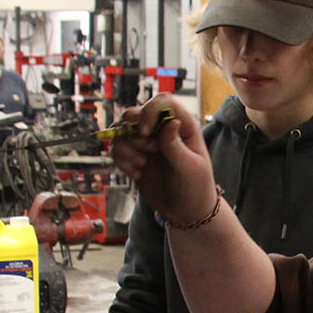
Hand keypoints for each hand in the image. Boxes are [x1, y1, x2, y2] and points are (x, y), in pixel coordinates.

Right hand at [108, 99, 215, 225]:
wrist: (186, 211)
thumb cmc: (195, 188)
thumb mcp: (190, 168)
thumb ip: (176, 146)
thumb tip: (171, 122)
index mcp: (182, 125)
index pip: (162, 102)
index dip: (148, 111)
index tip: (144, 133)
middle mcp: (162, 129)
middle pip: (134, 113)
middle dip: (133, 135)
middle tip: (146, 157)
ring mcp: (146, 141)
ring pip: (120, 130)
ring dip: (125, 149)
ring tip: (140, 166)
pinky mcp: (134, 155)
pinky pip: (116, 148)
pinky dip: (120, 160)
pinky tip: (136, 174)